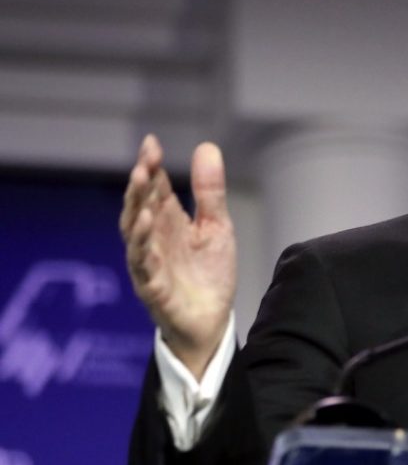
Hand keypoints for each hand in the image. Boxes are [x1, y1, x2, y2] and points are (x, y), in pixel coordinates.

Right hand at [119, 134, 236, 378]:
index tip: (150, 143)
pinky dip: (141, 248)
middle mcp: (153, 239)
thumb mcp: (217, 226)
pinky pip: (143, 267)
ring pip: (134, 234)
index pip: (155, 188)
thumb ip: (210, 192)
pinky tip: (145, 229)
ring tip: (140, 188)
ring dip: (135, 210)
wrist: (212, 320)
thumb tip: (206, 147)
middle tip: (143, 161)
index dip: (151, 166)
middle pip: (139, 206)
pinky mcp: (153, 288)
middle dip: (140, 183)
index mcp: (168, 222)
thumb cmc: (209, 273)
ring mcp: (150, 263)